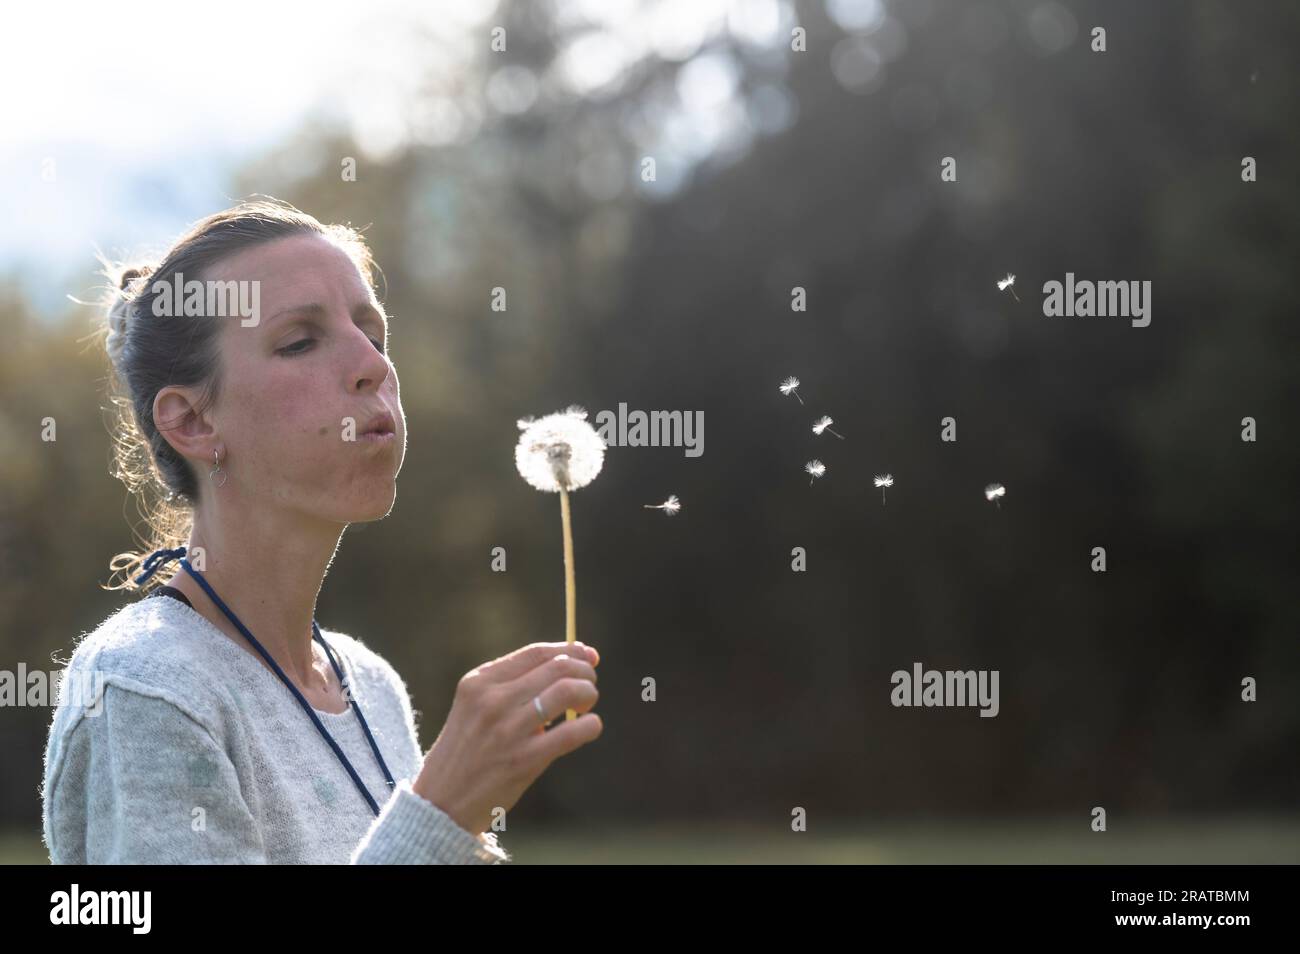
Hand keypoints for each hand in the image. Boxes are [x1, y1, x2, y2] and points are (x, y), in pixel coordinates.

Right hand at [413, 641, 601, 835]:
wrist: (441, 802)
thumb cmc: (469, 750)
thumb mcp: (476, 706)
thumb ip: (515, 684)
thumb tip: (574, 658)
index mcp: (479, 682)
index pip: (536, 653)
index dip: (570, 650)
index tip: (588, 656)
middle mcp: (492, 700)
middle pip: (558, 667)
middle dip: (585, 672)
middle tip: (589, 686)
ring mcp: (507, 730)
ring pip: (568, 691)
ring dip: (588, 694)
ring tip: (586, 706)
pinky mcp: (523, 760)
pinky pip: (572, 732)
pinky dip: (591, 725)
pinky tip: (589, 728)